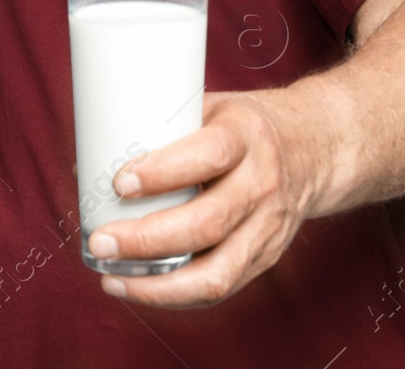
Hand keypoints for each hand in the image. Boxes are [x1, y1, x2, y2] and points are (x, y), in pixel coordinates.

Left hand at [85, 88, 335, 307]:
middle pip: (207, 222)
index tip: (119, 183)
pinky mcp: (266, 256)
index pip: (208, 156)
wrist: (314, 147)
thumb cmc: (244, 126)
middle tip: (101, 241)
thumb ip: (163, 129)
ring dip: (158, 284)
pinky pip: (221, 286)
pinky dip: (176, 295)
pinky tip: (141, 289)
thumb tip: (89, 156)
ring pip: (217, 270)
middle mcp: (262, 183)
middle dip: (146, 238)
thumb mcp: (212, 108)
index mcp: (246, 135)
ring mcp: (268, 226)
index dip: (162, 172)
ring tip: (113, 278)